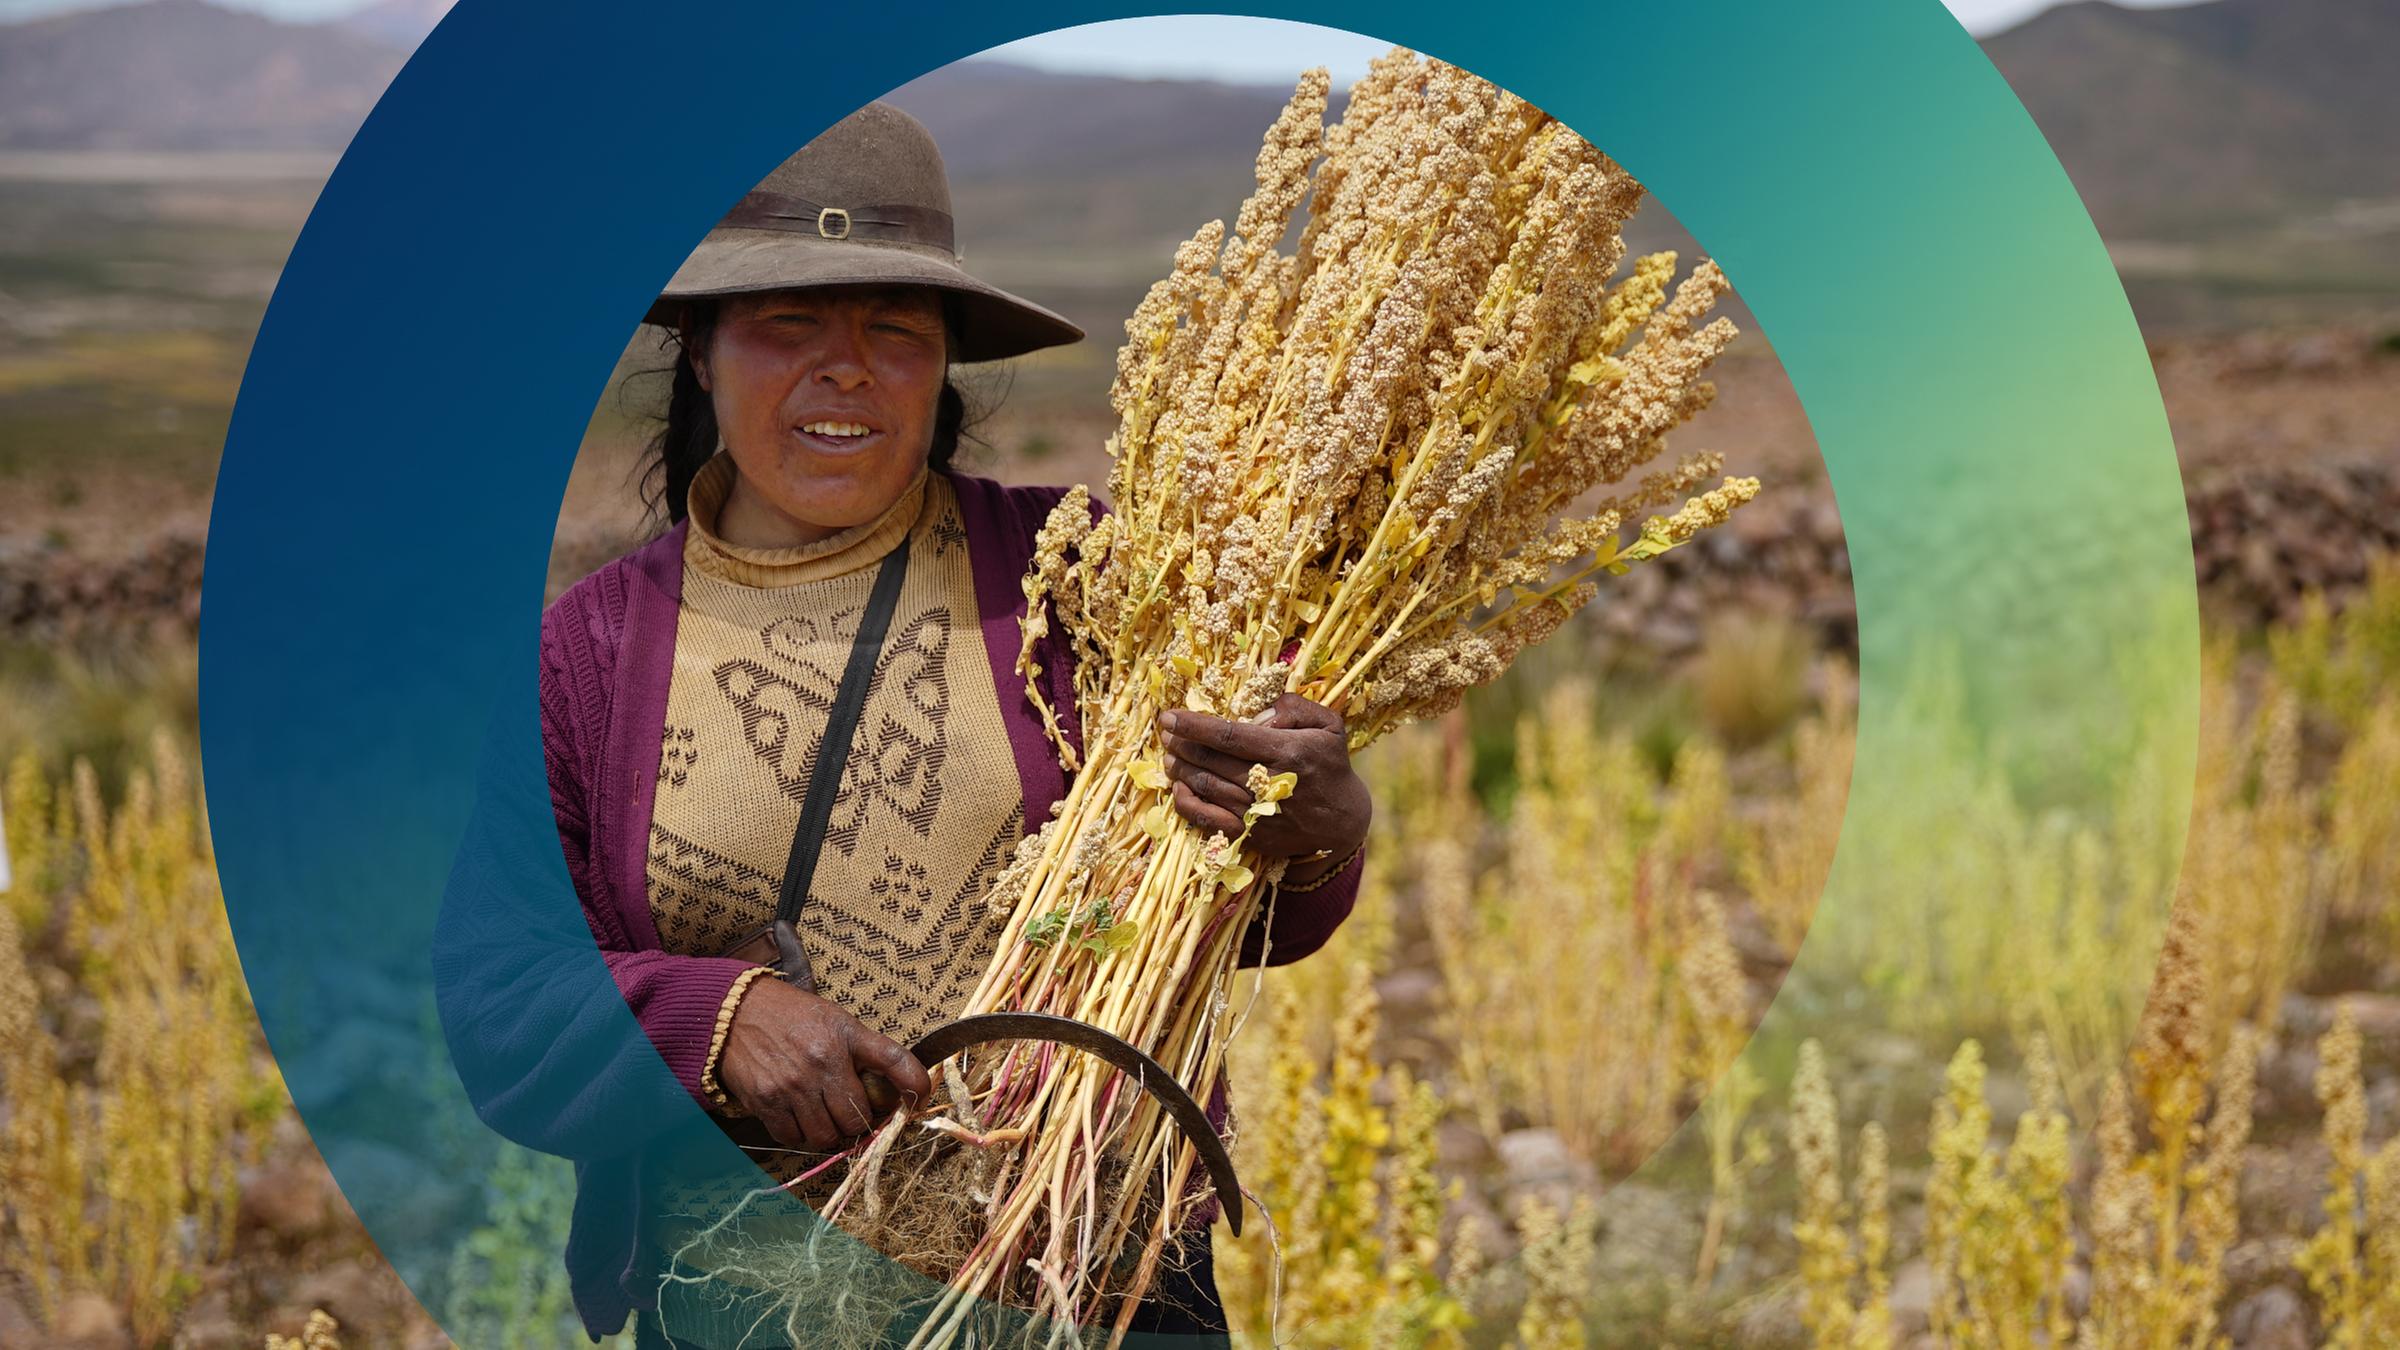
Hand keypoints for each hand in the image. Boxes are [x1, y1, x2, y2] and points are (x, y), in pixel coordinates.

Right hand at [716, 978, 933, 1152]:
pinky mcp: (766, 1102)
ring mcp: (793, 1086)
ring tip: (827, 1117)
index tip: (920, 1098)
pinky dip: (800, 1135)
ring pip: (827, 1135)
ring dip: (831, 1133)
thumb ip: (867, 1051)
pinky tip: (801, 1117)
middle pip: (857, 1117)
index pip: (894, 1061)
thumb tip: (898, 1086)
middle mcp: (821, 1062)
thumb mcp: (837, 1020)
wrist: (736, 1012)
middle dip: (861, 1121)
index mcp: (844, 1037)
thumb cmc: (793, 1015)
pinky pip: (793, 1138)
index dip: (915, 1084)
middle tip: (856, 1114)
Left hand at [1156, 693, 1371, 870]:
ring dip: (1179, 768)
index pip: (1229, 735)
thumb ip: (1296, 707)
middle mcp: (1269, 783)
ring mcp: (1258, 813)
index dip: (1194, 725)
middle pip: (1210, 760)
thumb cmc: (1330, 765)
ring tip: (1169, 754)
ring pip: (1205, 786)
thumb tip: (1259, 709)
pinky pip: (1207, 820)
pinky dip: (1187, 803)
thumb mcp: (1328, 725)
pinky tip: (1177, 787)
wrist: (1341, 821)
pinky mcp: (1251, 835)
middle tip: (1164, 732)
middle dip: (1181, 743)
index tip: (1169, 716)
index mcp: (1287, 752)